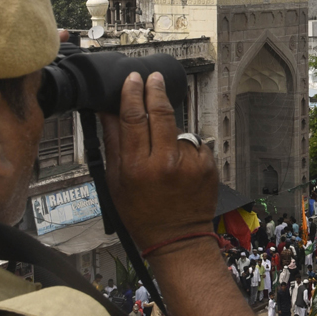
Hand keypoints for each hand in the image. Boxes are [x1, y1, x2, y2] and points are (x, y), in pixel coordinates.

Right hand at [100, 71, 218, 252]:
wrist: (178, 237)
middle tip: (153, 78)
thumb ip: (114, 143)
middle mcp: (165, 162)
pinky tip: (179, 164)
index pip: (134, 118)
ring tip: (162, 154)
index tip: (133, 78)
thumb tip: (108, 110)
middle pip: (160, 112)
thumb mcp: (116, 182)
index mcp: (137, 167)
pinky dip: (184, 147)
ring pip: (177, 128)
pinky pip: (192, 143)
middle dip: (155, 90)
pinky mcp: (208, 164)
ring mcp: (190, 162)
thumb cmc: (142, 214)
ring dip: (169, 130)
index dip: (132, 93)